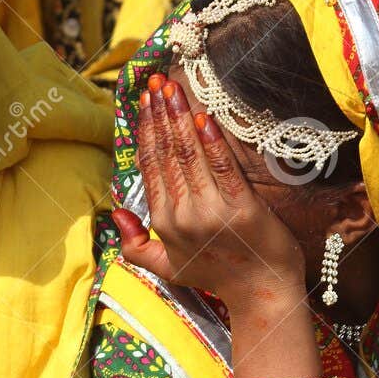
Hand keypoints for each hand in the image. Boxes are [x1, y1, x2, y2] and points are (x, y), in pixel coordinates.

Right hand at [114, 75, 305, 308]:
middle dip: (160, 114)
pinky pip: (222, 168)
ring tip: (173, 88)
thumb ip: (135, 244)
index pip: (150, 166)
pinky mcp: (242, 209)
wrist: (262, 295)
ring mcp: (211, 212)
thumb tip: (116, 212)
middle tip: (156, 82)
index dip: (146, 130)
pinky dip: (211, 142)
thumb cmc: (217, 277)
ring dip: (180, 118)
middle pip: (167, 154)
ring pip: (189, 155)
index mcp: (164, 222)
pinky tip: (202, 117)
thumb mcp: (167, 267)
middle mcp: (182, 215)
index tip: (144, 101)